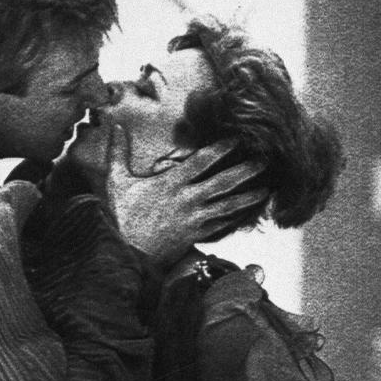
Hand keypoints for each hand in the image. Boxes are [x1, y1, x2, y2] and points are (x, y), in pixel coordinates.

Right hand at [105, 125, 267, 263]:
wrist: (125, 254)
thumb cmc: (120, 217)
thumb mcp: (116, 182)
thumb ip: (117, 152)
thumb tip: (114, 126)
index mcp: (170, 184)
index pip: (201, 162)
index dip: (221, 149)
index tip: (238, 138)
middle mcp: (186, 200)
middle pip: (222, 183)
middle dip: (245, 171)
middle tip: (265, 161)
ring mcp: (193, 220)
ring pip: (227, 207)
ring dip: (248, 197)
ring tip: (267, 189)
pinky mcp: (194, 236)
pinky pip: (220, 226)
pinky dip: (235, 219)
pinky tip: (248, 213)